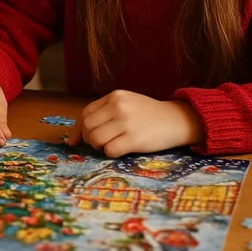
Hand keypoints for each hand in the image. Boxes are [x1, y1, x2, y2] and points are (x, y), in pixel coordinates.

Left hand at [66, 90, 202, 157]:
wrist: (177, 120)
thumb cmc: (149, 114)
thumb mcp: (127, 103)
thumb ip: (106, 111)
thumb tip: (80, 132)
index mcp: (115, 96)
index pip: (86, 113)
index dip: (78, 129)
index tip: (75, 141)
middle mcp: (118, 107)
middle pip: (88, 127)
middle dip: (89, 139)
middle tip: (99, 143)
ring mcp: (126, 122)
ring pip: (96, 139)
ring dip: (100, 147)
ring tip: (112, 145)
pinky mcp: (134, 139)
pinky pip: (110, 150)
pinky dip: (111, 153)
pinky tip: (121, 149)